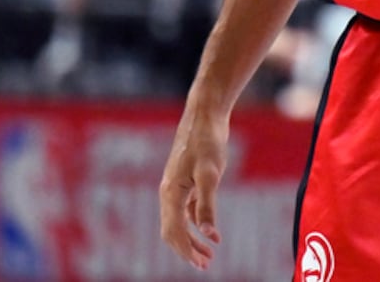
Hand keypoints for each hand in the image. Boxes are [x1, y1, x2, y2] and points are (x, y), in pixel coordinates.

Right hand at [159, 105, 228, 269]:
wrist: (204, 115)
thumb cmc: (207, 142)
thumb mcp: (211, 174)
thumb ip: (208, 204)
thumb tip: (210, 233)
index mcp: (170, 194)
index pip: (174, 232)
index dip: (187, 250)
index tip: (202, 264)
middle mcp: (168, 193)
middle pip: (173, 231)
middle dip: (187, 250)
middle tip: (205, 265)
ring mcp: (175, 187)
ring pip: (179, 222)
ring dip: (192, 239)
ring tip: (209, 253)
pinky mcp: (185, 181)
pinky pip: (186, 210)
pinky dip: (195, 223)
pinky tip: (209, 231)